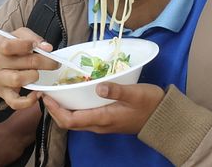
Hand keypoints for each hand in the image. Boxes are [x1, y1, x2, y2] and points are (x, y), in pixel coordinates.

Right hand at [0, 27, 59, 109]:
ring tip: (37, 73)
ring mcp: (0, 79)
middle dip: (45, 62)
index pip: (9, 46)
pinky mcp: (4, 94)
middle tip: (54, 62)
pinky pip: (16, 102)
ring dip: (34, 76)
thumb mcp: (16, 36)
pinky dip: (29, 101)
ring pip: (18, 80)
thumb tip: (46, 47)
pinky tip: (37, 93)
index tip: (40, 46)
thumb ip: (30, 37)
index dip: (27, 45)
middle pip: (23, 62)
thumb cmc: (9, 50)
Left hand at [42, 82, 164, 133]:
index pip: (71, 120)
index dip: (55, 111)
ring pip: (76, 120)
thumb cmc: (150, 104)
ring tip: (57, 91)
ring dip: (63, 109)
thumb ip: (117, 90)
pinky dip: (74, 107)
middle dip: (55, 109)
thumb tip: (98, 86)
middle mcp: (99, 125)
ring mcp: (103, 123)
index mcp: (103, 119)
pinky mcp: (107, 119)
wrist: (164, 118)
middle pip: (69, 122)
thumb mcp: (136, 94)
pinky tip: (75, 94)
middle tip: (47, 91)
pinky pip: (84, 116)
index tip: (46, 96)